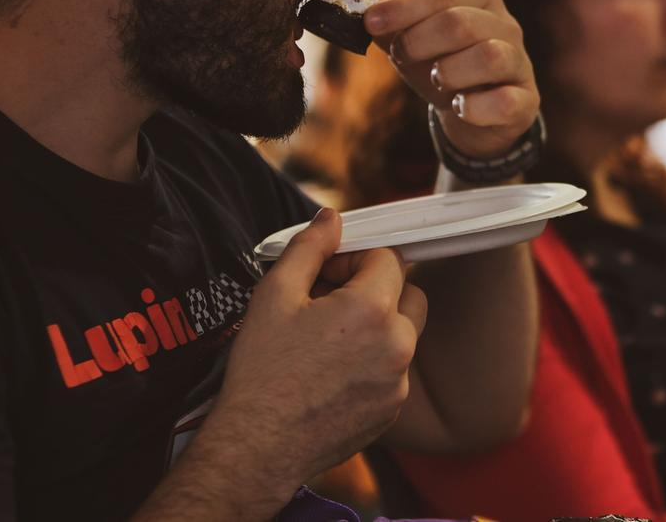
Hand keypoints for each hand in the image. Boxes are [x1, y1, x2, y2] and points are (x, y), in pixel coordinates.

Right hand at [150, 209, 426, 519]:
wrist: (257, 447)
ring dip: (377, 325)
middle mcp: (398, 344)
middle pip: (408, 292)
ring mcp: (399, 381)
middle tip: (330, 303)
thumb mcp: (275, 294)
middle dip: (376, 289)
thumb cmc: (262, 370)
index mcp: (372, 309)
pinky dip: (374, 362)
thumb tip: (332, 217)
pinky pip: (395, 369)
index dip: (355, 260)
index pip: (388, 258)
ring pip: (404, 332)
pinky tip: (332, 373)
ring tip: (328, 340)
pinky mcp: (393, 410)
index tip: (325, 277)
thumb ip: (311, 247)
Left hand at [365, 0, 539, 159]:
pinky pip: (505, 101)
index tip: (370, 22)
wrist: (477, 116)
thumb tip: (361, 15)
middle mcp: (507, 26)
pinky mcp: (526, 101)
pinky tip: (460, 107)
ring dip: (450, 71)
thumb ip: (391, 27)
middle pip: (463, 23)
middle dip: (421, 40)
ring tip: (437, 80)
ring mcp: (520, 64)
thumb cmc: (445, 68)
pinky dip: (475, 107)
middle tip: (400, 55)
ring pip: (490, 57)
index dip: (404, 8)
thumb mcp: (416, 45)